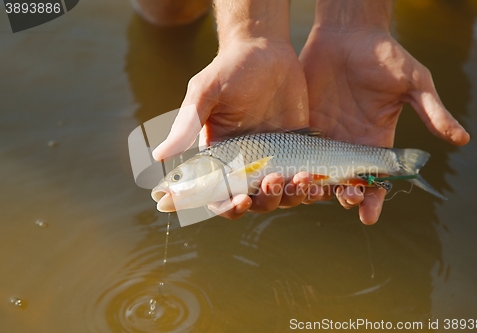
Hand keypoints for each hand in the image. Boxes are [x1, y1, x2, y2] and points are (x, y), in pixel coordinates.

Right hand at [153, 38, 315, 218]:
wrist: (266, 50)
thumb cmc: (229, 69)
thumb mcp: (206, 93)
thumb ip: (187, 125)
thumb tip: (158, 155)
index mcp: (219, 157)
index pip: (218, 195)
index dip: (226, 207)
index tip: (240, 200)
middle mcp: (245, 163)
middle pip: (253, 202)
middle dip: (264, 200)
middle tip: (274, 179)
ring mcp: (273, 159)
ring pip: (281, 196)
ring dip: (289, 195)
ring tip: (299, 177)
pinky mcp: (297, 150)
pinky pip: (303, 180)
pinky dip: (309, 188)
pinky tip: (315, 181)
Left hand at [300, 27, 469, 223]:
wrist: (347, 35)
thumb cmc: (384, 56)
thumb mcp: (413, 82)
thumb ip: (432, 110)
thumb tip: (463, 139)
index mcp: (375, 143)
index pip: (375, 180)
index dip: (373, 199)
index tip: (368, 216)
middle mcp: (348, 146)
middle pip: (344, 183)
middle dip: (344, 196)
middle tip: (343, 198)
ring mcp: (323, 138)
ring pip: (317, 173)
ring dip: (314, 186)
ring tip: (312, 190)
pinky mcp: (302, 127)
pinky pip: (294, 153)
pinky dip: (290, 167)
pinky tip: (285, 176)